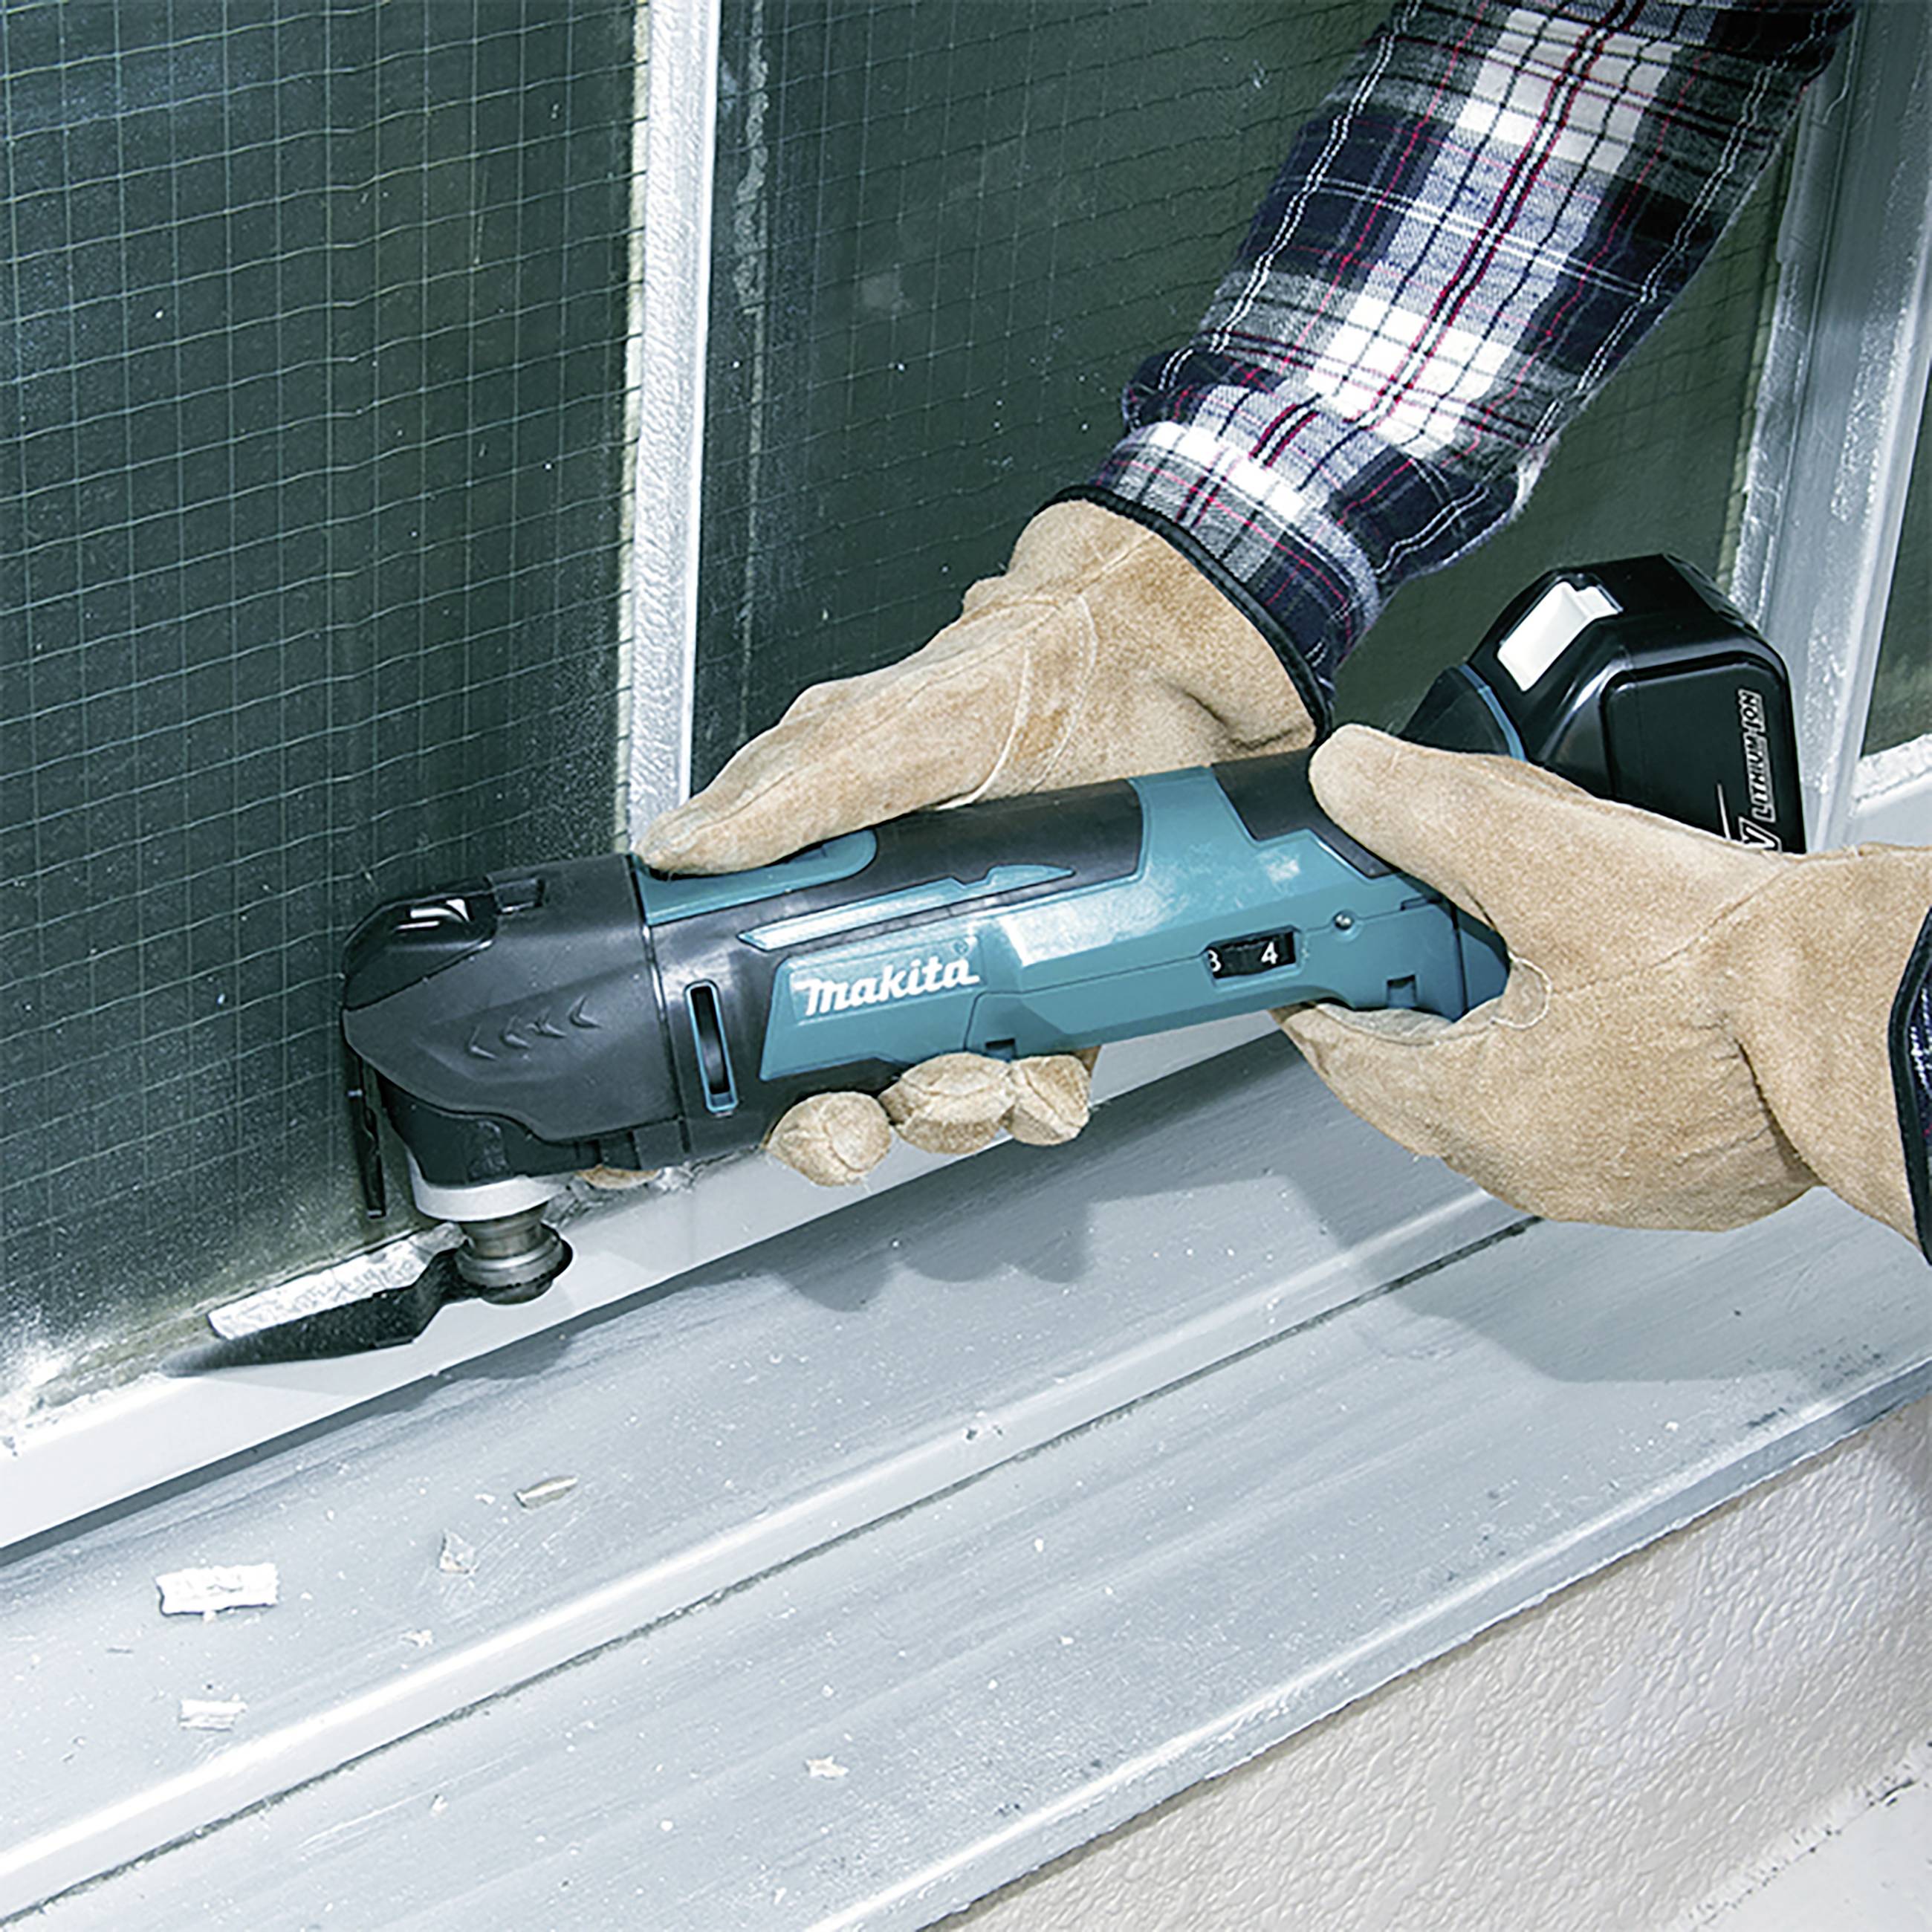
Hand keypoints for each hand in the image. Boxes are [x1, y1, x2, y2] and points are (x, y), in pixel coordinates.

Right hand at [641, 499, 1312, 1183]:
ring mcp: (980, 972)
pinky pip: (1040, 1080)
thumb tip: (683, 847)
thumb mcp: (881, 732)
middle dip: (852, 1121)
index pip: (762, 1010)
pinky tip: (1042, 1083)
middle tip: (864, 1115)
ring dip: (953, 1112)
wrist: (1151, 668)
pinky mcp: (1060, 989)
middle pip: (846, 1079)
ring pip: (945, 1093)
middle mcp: (896, 944)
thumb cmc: (1013, 682)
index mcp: (829, 893)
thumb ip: (789, 797)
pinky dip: (1041, 1102)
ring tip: (973, 1080)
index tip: (754, 1104)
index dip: (750, 1078)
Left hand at [1277, 727, 1930, 1239]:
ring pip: (1517, 1100)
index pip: (1350, 1061)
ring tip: (1511, 947)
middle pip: (1428, 1083)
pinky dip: (1578, 1055)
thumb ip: (1428, 809)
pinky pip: (1601, 1110)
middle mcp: (1541, 1167)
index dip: (1318, 1000)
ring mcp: (1623, 1180)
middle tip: (1408, 939)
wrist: (1884, 1009)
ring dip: (1497, 1032)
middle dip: (1409, 1007)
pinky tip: (1605, 993)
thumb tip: (1350, 777)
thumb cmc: (1733, 966)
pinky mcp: (1699, 1171)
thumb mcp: (1545, 854)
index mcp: (1482, 1112)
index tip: (1302, 971)